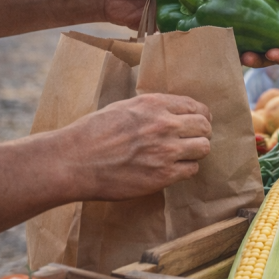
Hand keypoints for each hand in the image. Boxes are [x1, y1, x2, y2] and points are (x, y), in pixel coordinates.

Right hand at [60, 93, 211, 200]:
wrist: (74, 161)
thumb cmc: (91, 133)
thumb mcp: (122, 108)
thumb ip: (150, 109)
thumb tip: (169, 112)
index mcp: (153, 104)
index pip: (195, 106)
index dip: (200, 115)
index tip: (197, 122)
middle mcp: (164, 124)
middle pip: (205, 126)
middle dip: (201, 133)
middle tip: (193, 140)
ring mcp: (165, 150)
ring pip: (204, 148)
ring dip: (196, 152)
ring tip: (184, 155)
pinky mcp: (163, 175)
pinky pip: (191, 170)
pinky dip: (185, 169)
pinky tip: (173, 169)